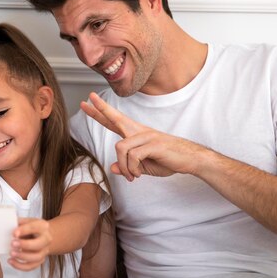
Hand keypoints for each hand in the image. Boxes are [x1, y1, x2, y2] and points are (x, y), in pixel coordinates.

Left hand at [8, 218, 50, 270]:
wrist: (44, 235)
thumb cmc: (32, 227)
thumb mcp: (27, 221)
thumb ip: (19, 223)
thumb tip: (7, 225)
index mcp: (43, 226)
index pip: (34, 228)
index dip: (23, 230)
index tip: (13, 233)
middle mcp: (46, 239)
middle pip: (38, 244)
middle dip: (25, 245)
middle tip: (12, 244)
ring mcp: (44, 251)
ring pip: (36, 257)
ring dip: (23, 256)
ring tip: (11, 254)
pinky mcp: (40, 260)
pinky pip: (32, 266)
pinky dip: (20, 266)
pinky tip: (11, 261)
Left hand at [81, 92, 208, 180]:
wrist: (191, 159)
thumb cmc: (168, 160)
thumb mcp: (144, 167)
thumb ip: (128, 166)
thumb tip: (113, 168)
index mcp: (136, 134)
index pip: (114, 120)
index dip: (101, 112)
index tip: (88, 102)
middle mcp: (139, 131)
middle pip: (116, 118)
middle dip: (100, 110)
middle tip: (85, 100)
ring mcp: (146, 136)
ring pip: (121, 147)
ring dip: (123, 166)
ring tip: (131, 176)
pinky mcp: (153, 144)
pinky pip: (133, 156)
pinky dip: (131, 168)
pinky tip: (137, 175)